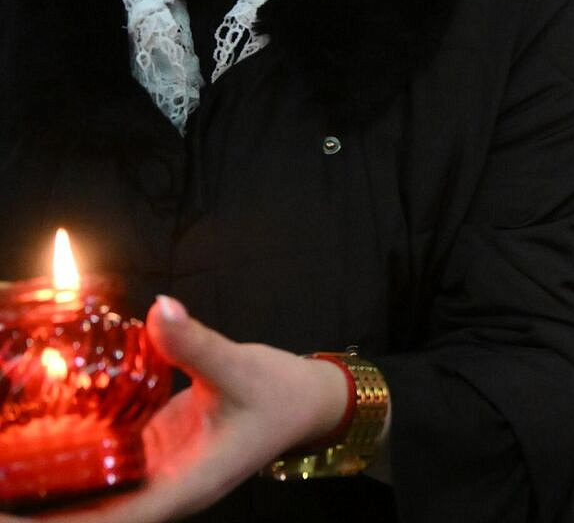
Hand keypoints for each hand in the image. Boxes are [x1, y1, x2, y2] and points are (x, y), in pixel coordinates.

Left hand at [3, 297, 354, 522]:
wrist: (305, 400)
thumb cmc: (280, 393)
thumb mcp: (240, 367)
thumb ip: (195, 344)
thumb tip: (161, 309)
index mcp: (186, 487)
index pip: (116, 520)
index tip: (13, 517)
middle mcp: (163, 491)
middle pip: (91, 518)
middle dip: (40, 514)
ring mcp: (153, 476)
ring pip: (89, 497)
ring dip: (47, 493)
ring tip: (5, 475)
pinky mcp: (149, 457)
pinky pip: (99, 469)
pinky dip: (66, 465)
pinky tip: (32, 450)